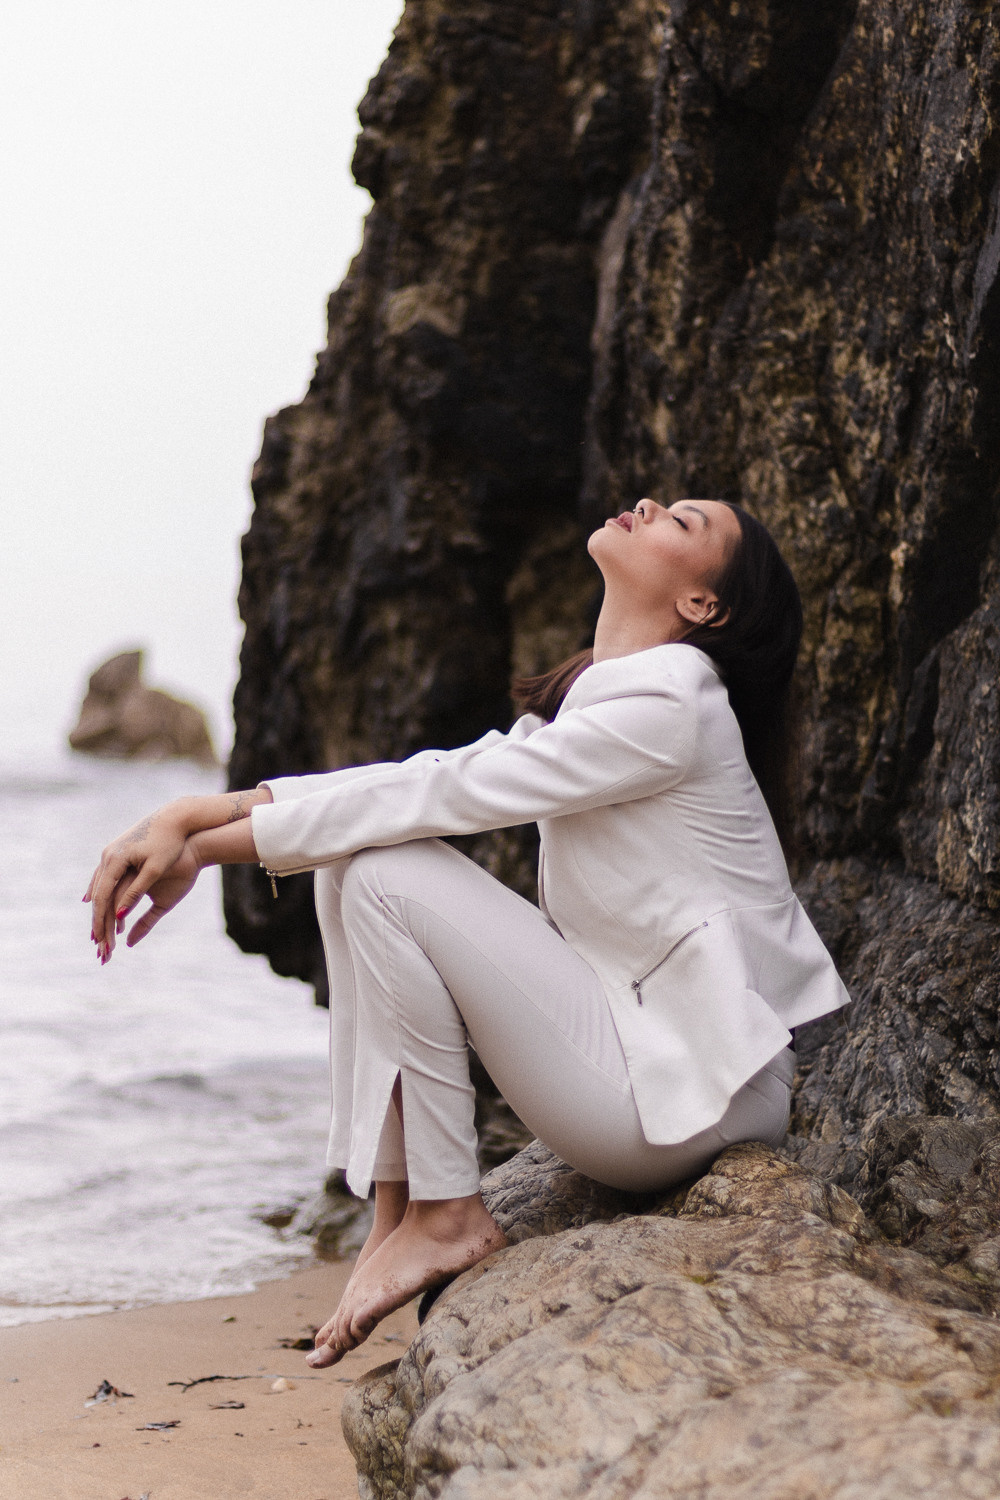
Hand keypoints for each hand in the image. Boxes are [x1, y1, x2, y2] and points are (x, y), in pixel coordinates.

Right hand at [84, 804, 188, 958]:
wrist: (174, 817)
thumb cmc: (169, 843)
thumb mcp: (155, 869)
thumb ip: (137, 891)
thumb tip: (120, 915)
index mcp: (115, 860)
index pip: (103, 897)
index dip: (100, 920)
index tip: (100, 940)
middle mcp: (108, 855)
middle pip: (98, 893)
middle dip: (97, 919)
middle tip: (96, 942)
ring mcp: (110, 851)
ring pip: (98, 884)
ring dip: (97, 907)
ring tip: (95, 927)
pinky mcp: (117, 850)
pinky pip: (103, 876)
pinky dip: (99, 891)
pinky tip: (93, 900)